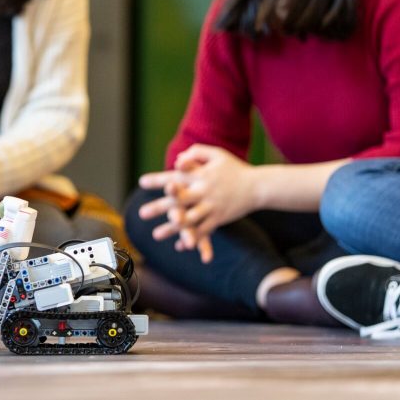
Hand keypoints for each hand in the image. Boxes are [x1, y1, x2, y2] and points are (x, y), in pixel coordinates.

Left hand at [138, 145, 257, 262]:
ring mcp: (212, 206)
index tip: (142, 182)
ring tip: (156, 235)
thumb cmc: (235, 169)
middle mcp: (204, 192)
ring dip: (171, 228)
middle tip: (141, 213)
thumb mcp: (217, 154)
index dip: (159, 179)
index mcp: (200, 175)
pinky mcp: (219, 218)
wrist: (258, 186)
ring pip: (188, 220)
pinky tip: (181, 246)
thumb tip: (178, 159)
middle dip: (159, 207)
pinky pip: (204, 231)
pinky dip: (192, 238)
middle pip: (177, 201)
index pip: (175, 176)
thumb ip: (196, 152)